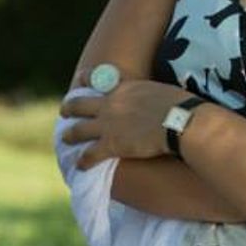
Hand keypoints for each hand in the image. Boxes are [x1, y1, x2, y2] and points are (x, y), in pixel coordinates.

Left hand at [60, 78, 187, 167]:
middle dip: (69, 108)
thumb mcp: (159, 90)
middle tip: (64, 111)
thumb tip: (154, 99)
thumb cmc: (180, 105)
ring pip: (78, 130)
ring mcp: (108, 125)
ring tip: (65, 139)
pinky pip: (89, 155)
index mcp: (123, 88)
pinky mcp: (112, 145)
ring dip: (69, 135)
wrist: (180, 121)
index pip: (96, 78)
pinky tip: (79, 166)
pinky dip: (83, 161)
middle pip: (79, 104)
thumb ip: (147, 93)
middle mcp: (110, 104)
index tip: (78, 80)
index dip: (84, 80)